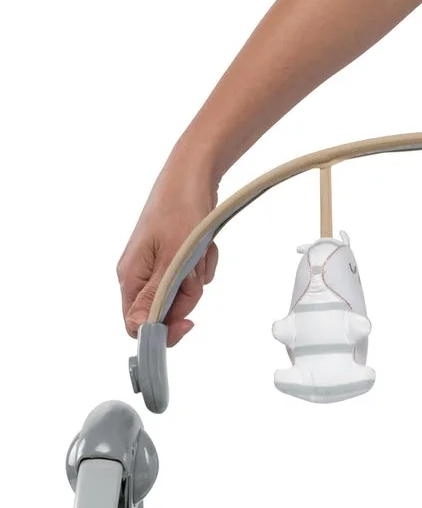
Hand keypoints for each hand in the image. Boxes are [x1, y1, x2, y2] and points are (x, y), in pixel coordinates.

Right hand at [117, 147, 219, 345]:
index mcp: (130, 277)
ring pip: (185, 292)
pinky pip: (194, 275)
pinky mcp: (175, 258)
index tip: (187, 322)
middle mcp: (140, 274)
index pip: (136, 323)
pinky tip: (204, 245)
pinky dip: (204, 262)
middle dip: (188, 293)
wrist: (193, 178)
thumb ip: (156, 296)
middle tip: (194, 270)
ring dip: (198, 274)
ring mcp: (158, 266)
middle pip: (167, 310)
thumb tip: (140, 327)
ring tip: (199, 250)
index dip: (162, 330)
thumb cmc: (179, 210)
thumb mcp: (171, 259)